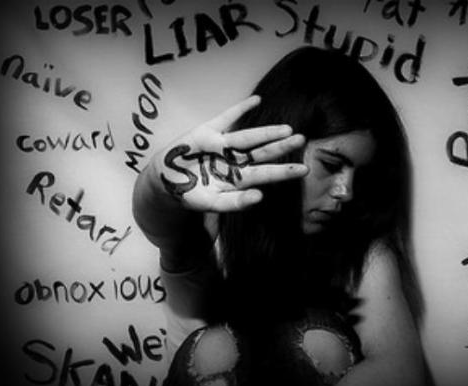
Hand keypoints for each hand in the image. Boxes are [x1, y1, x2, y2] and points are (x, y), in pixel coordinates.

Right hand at [153, 95, 307, 211]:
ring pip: (247, 137)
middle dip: (281, 147)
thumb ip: (234, 203)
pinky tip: (256, 100)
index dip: (284, 172)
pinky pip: (225, 118)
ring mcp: (222, 145)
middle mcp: (234, 160)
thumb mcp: (211, 203)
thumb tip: (260, 197)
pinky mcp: (207, 131)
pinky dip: (239, 109)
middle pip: (261, 153)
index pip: (265, 174)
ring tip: (286, 128)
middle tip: (302, 140)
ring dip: (266, 132)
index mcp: (238, 178)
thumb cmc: (190, 194)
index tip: (303, 169)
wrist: (164, 180)